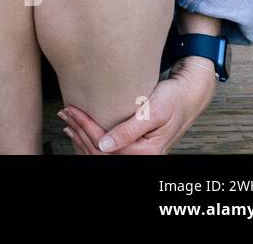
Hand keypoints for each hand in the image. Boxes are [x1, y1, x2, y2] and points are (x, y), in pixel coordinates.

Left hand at [58, 57, 217, 154]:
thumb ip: (129, 131)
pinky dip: (91, 140)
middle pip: (100, 151)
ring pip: (102, 152)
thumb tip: (104, 145)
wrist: (188, 96)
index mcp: (146, 151)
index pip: (104, 145)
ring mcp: (139, 153)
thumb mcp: (152, 112)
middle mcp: (143, 156)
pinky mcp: (136, 146)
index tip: (70, 110)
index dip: (85, 127)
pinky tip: (80, 131)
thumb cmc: (173, 100)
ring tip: (67, 122)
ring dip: (82, 137)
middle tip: (64, 113)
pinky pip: (109, 149)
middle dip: (79, 132)